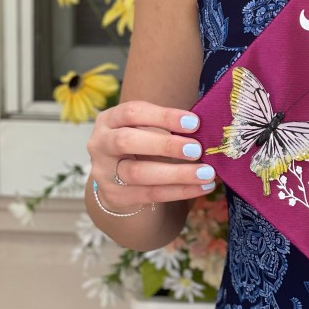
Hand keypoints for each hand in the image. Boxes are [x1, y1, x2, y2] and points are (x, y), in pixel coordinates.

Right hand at [87, 101, 214, 213]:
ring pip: (138, 173)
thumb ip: (167, 126)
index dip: (163, 116)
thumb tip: (207, 128)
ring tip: (207, 173)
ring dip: (177, 174)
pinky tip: (203, 187)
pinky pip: (150, 194)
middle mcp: (100, 144)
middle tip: (197, 149)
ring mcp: (104, 172)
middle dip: (165, 145)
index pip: (132, 112)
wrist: (117, 178)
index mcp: (109, 119)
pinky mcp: (115, 196)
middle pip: (127, 142)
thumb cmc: (141, 142)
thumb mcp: (145, 128)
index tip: (194, 122)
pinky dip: (180, 191)